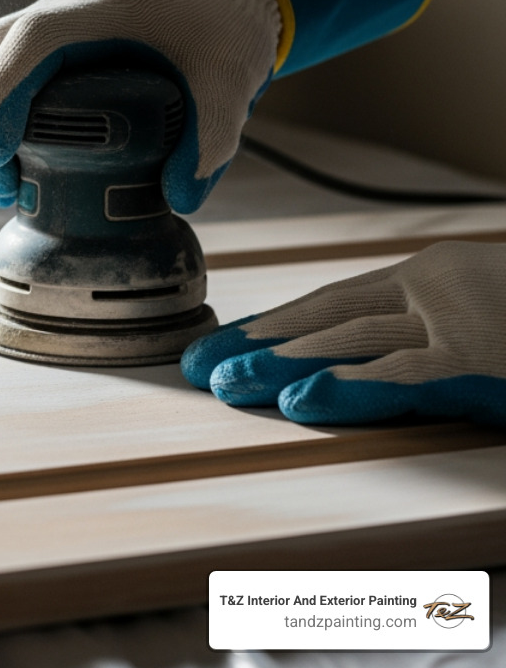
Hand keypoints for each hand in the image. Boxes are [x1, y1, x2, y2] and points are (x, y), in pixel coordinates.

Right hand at [0, 0, 280, 212]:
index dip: (1, 93)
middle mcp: (60, 9)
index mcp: (102, 6)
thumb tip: (179, 195)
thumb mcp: (232, 82)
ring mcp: (45, 24)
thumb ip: (213, 139)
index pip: (28, 40)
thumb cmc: (221, 27)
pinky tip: (8, 161)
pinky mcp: (41, 44)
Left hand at [182, 241, 505, 426]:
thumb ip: (426, 332)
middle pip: (327, 318)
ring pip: (348, 342)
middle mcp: (435, 288)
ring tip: (222, 383)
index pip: (335, 301)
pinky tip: (300, 400)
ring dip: (276, 363)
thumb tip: (369, 356)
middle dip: (256, 342)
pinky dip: (348, 388)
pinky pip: (404, 378)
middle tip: (198, 365)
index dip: (273, 325)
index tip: (224, 343)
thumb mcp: (483, 320)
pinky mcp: (482, 364)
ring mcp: (458, 323)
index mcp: (432, 275)